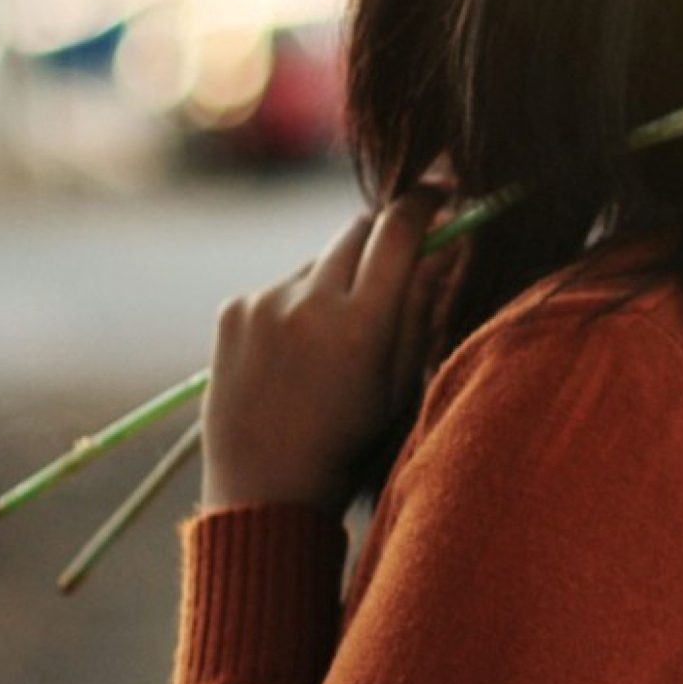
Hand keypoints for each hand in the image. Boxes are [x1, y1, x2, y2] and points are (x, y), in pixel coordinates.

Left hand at [200, 193, 450, 512]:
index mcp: (362, 325)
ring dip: (340, 278)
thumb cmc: (349, 445)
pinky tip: (298, 354)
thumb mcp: (401, 382)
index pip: (400, 229)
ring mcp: (264, 302)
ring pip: (321, 261)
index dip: (426, 202)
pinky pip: (282, 287)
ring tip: (337, 341)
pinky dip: (299, 304)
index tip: (443, 193)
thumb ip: (422, 308)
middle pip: (360, 228)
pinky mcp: (233, 310)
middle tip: (405, 250)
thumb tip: (449, 246)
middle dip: (386, 232)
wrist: (264, 489)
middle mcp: (309, 302)